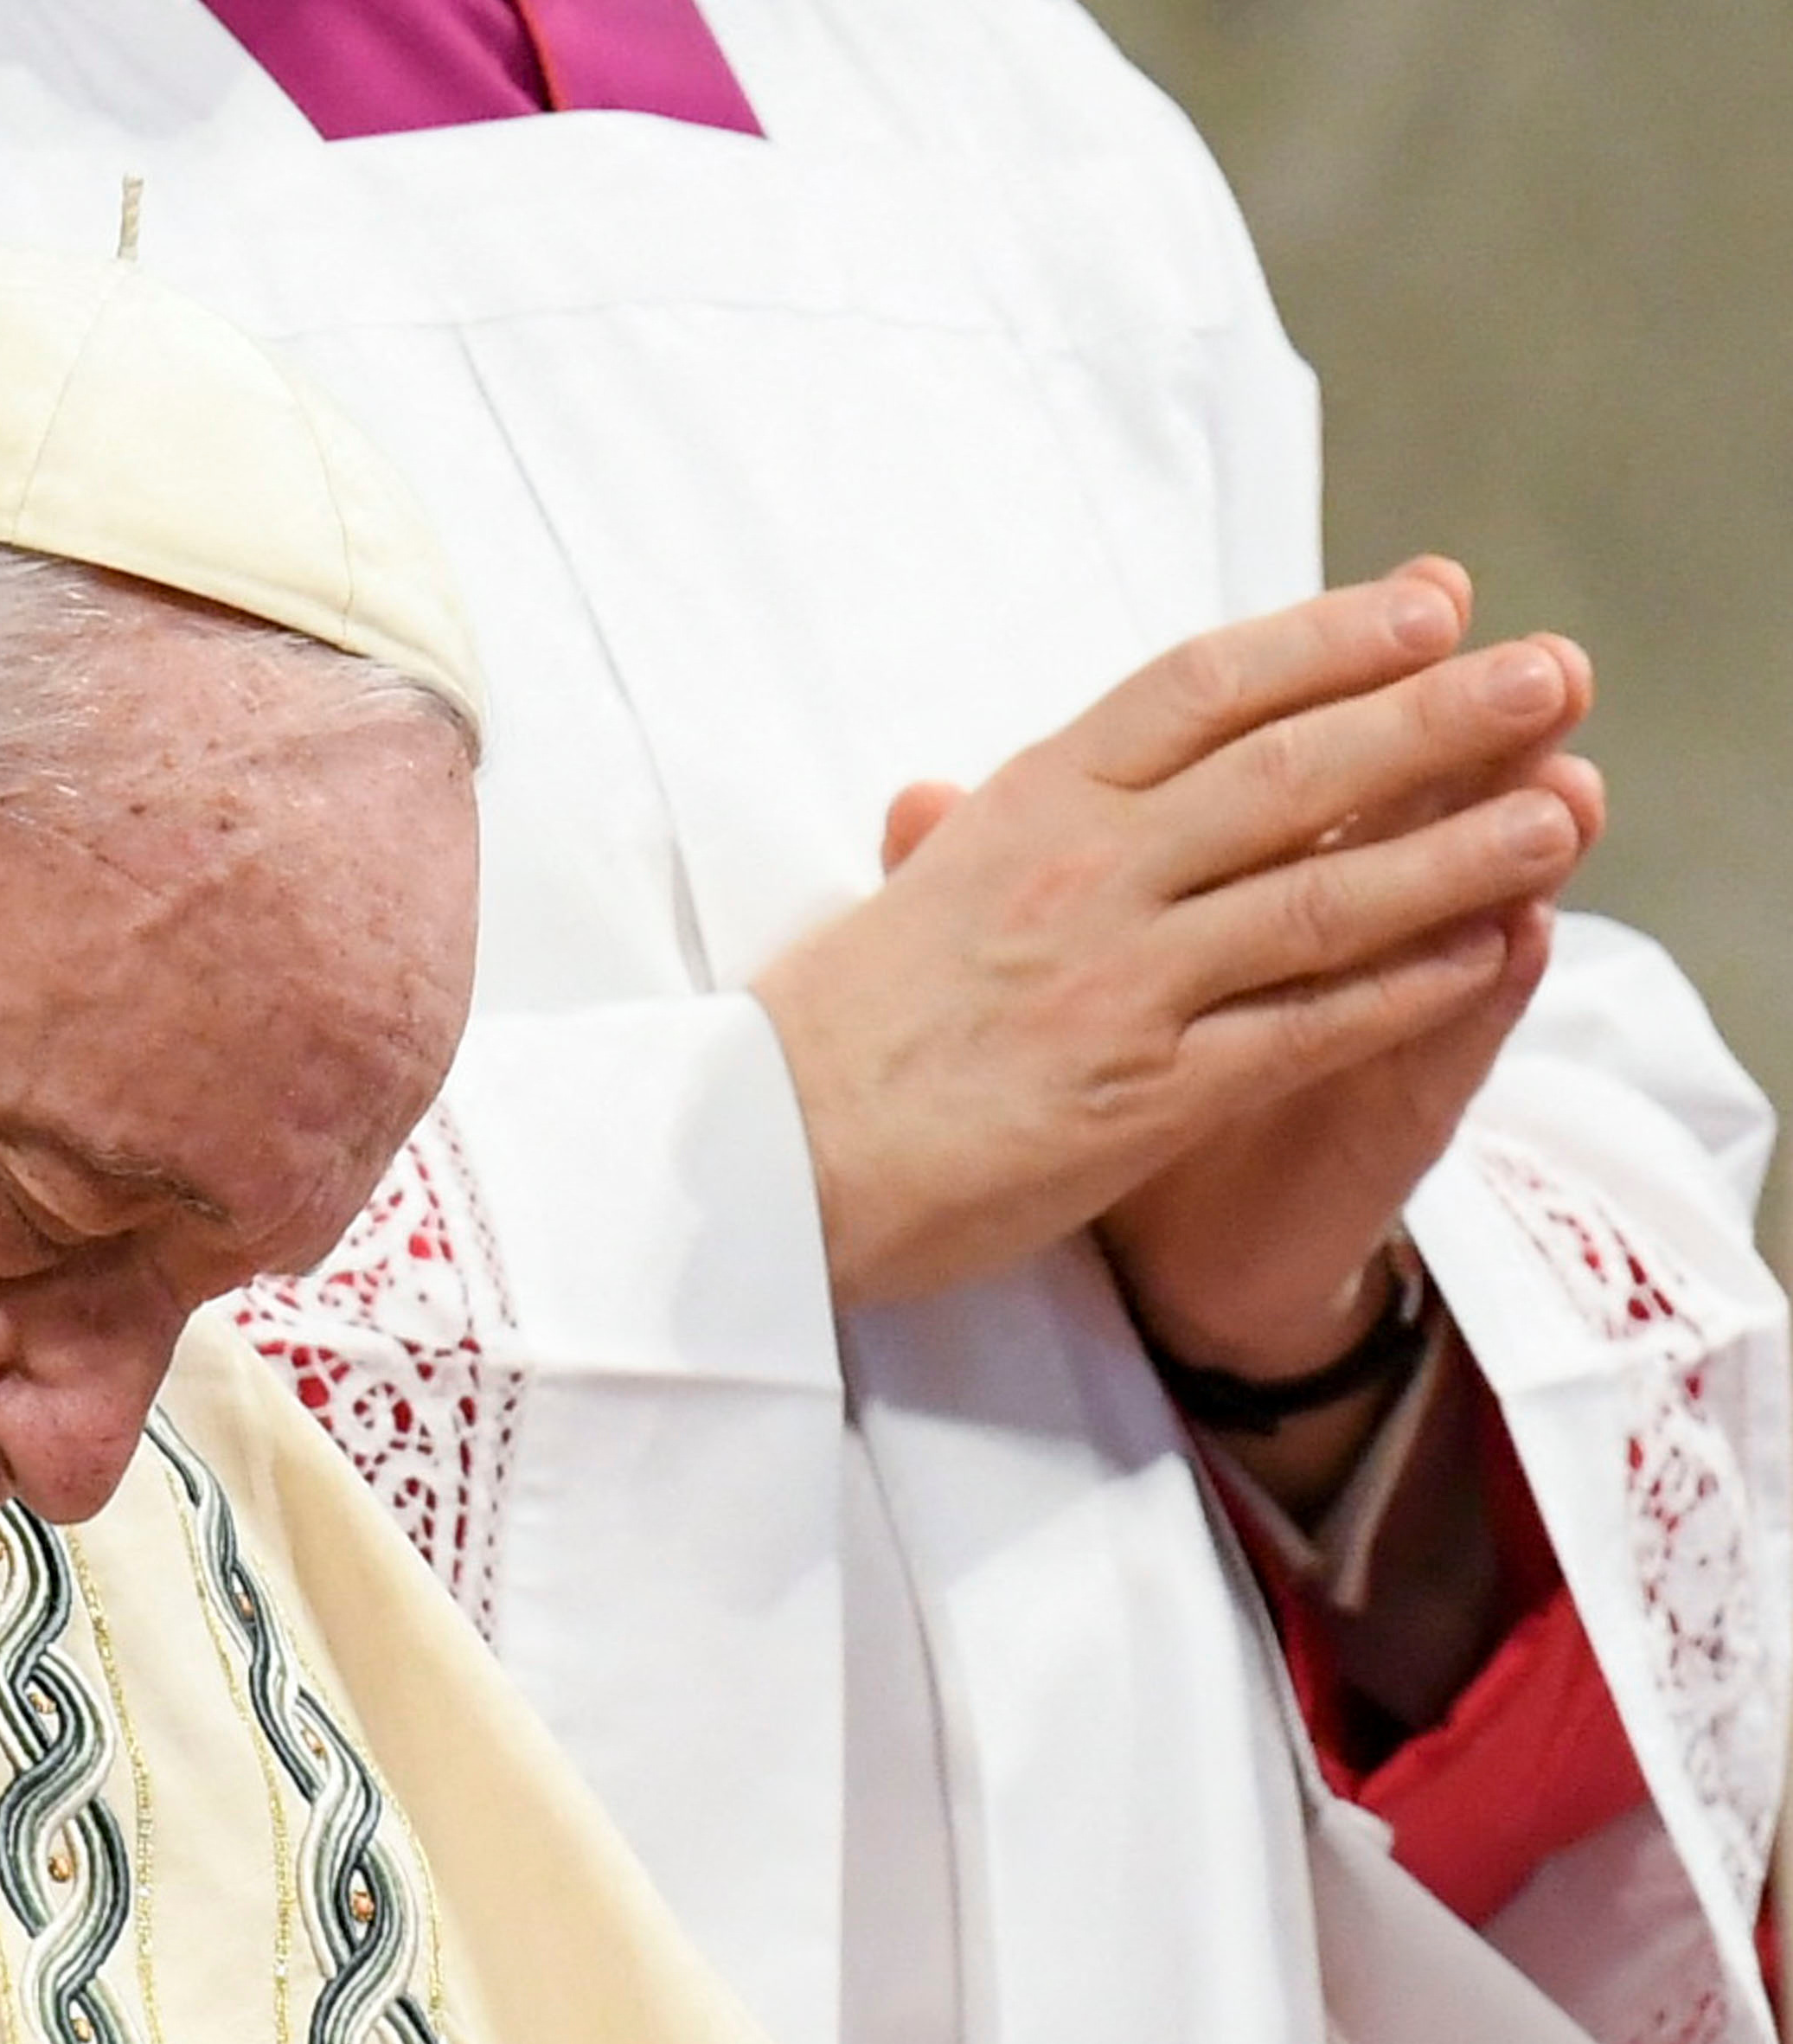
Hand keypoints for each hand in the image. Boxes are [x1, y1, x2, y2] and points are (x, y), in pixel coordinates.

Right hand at [752, 561, 1598, 1315]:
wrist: (754, 1169)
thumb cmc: (822, 1037)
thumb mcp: (895, 897)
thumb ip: (965, 836)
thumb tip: (950, 791)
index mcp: (1022, 808)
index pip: (1199, 689)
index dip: (1327, 635)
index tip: (1430, 599)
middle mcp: (1081, 877)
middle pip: (1290, 771)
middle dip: (1435, 714)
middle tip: (1553, 670)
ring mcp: (1117, 986)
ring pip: (1322, 894)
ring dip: (1457, 847)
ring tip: (1564, 803)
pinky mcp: (1142, 1096)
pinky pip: (1305, 1027)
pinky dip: (1405, 986)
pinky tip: (1486, 951)